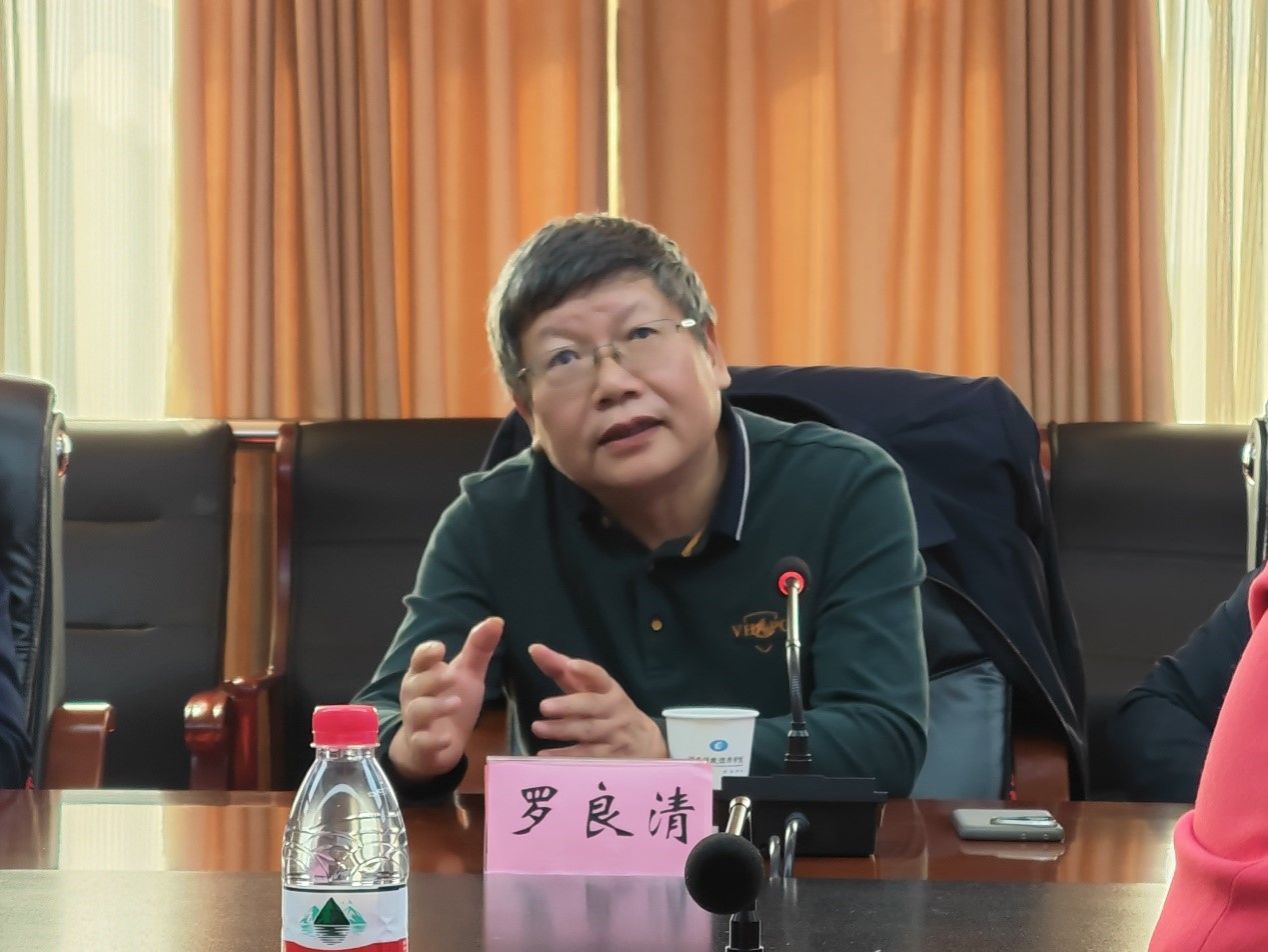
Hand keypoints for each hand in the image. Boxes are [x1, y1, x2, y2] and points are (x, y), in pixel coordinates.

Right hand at [388, 617, 502, 781]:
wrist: (433, 747)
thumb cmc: (449, 702)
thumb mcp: (467, 675)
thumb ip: (479, 649)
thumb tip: (497, 619)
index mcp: (424, 674)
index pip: (419, 659)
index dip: (426, 653)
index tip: (440, 648)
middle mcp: (415, 696)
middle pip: (416, 684)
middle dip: (432, 679)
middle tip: (452, 676)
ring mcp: (416, 722)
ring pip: (417, 711)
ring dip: (435, 707)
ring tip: (457, 703)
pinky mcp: (421, 746)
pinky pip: (421, 742)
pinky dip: (433, 740)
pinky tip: (447, 739)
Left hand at [527, 643, 667, 758]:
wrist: (644, 743)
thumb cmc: (607, 710)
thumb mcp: (590, 690)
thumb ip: (562, 671)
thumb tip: (534, 649)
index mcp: (609, 689)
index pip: (599, 677)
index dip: (586, 670)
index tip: (571, 665)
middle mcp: (613, 710)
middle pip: (592, 706)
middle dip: (568, 705)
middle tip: (544, 706)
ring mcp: (614, 734)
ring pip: (588, 731)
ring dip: (562, 730)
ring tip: (538, 728)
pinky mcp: (610, 757)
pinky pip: (586, 757)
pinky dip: (565, 756)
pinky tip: (545, 756)